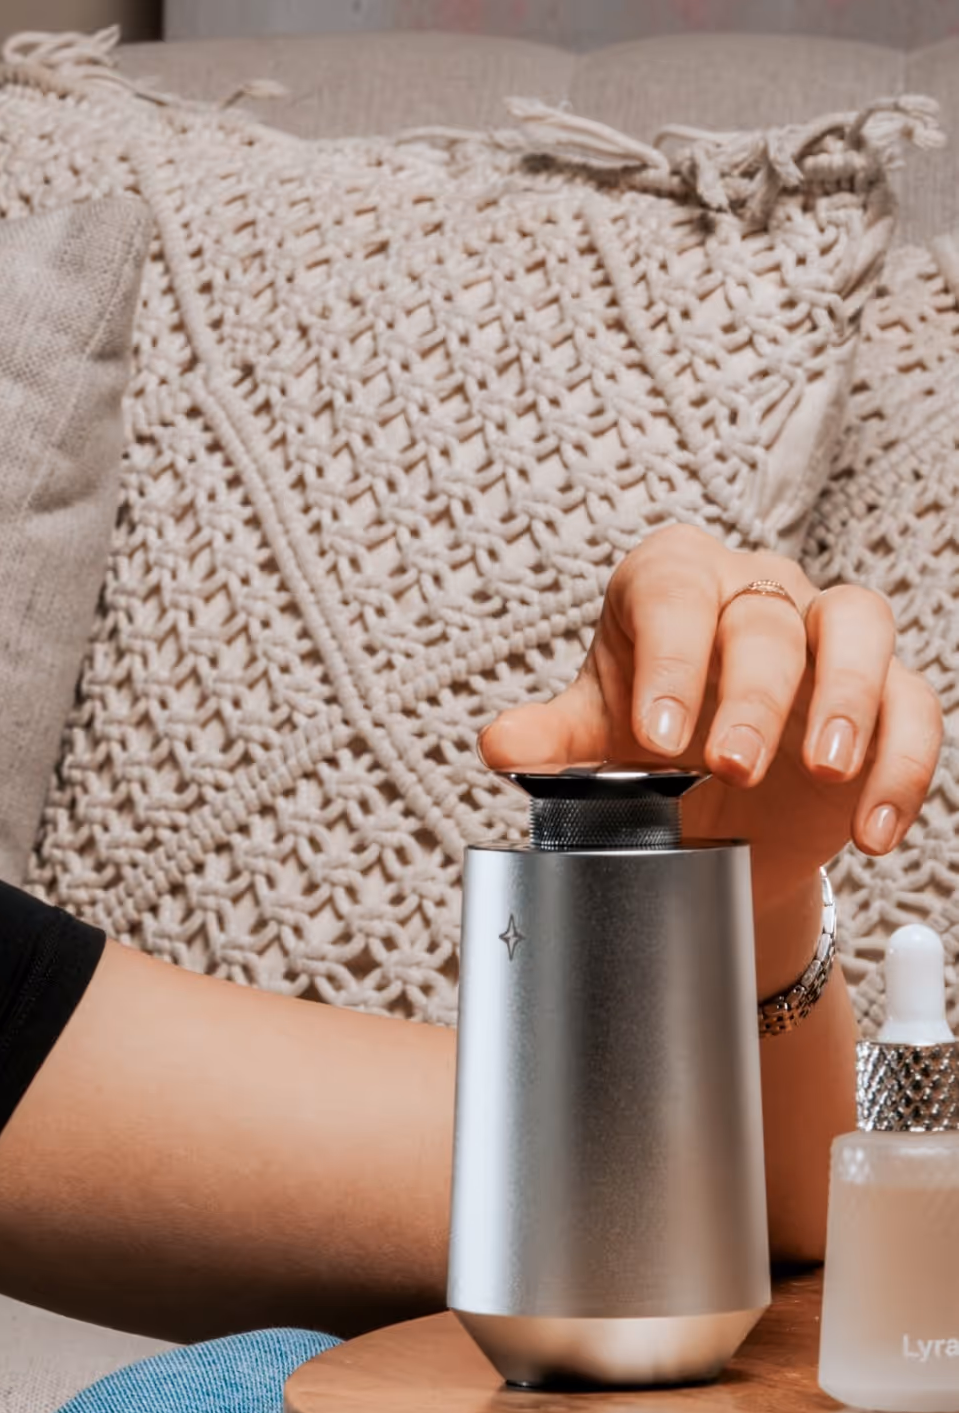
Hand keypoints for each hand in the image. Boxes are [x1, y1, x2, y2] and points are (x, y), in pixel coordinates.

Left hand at [479, 525, 942, 913]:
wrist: (709, 805)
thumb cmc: (645, 743)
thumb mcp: (592, 740)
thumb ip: (548, 740)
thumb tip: (499, 746)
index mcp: (671, 580)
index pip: (673, 592)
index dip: (670, 658)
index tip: (657, 734)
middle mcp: (754, 587)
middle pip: (766, 619)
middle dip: (751, 695)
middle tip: (728, 765)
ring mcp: (826, 631)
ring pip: (858, 624)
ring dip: (847, 699)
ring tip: (822, 771)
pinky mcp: (886, 688)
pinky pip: (913, 706)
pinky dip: (901, 768)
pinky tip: (870, 832)